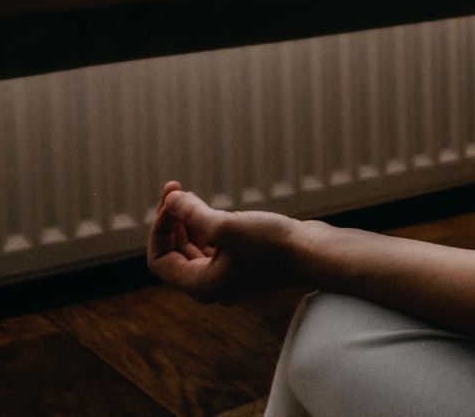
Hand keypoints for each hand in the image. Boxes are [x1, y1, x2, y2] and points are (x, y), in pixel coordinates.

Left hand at [146, 180, 306, 302]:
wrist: (316, 254)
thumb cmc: (273, 245)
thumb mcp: (225, 226)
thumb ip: (192, 213)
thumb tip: (171, 200)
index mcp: (201, 285)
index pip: (160, 259)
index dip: (158, 228)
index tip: (171, 201)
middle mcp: (213, 285)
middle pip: (176, 253)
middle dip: (172, 221)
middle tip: (176, 189)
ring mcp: (230, 277)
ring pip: (196, 249)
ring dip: (189, 222)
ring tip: (190, 195)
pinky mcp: (246, 265)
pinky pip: (216, 247)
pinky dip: (208, 227)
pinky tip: (214, 209)